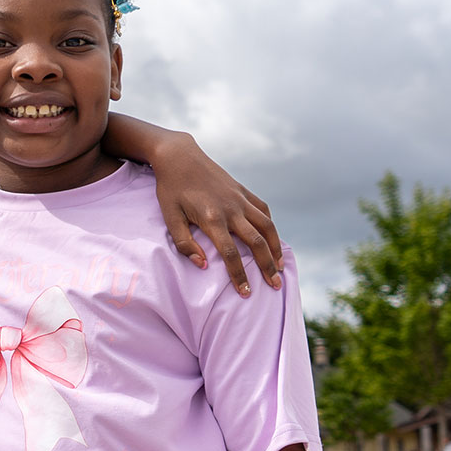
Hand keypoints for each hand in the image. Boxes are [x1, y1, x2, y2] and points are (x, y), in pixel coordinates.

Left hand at [149, 133, 282, 296]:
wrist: (179, 156)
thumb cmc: (171, 189)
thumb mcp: (170, 217)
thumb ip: (184, 244)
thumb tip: (203, 265)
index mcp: (212, 218)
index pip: (231, 254)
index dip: (240, 276)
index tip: (245, 293)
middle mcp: (231, 209)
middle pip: (257, 243)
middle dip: (267, 266)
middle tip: (274, 286)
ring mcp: (240, 198)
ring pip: (267, 226)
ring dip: (276, 248)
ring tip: (280, 266)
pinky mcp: (243, 190)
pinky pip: (263, 209)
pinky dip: (270, 225)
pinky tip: (272, 239)